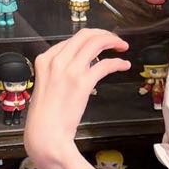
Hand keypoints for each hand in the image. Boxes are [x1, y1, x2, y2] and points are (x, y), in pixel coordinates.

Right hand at [25, 30, 128, 166]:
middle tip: (114, 40)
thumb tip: (80, 63)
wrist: (45, 135)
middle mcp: (56, 60)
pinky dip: (117, 62)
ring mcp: (69, 70)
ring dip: (113, 41)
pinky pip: (105, 64)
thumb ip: (60, 70)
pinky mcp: (82, 82)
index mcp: (45, 60)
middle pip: (85, 35)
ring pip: (96, 43)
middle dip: (103, 34)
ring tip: (122, 47)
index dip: (89, 38)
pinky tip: (123, 65)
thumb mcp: (46, 84)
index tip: (99, 42)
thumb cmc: (45, 116)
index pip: (71, 40)